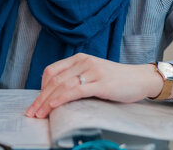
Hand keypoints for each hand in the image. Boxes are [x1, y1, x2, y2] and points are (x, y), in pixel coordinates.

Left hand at [25, 53, 163, 118]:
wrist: (141, 78)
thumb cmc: (117, 80)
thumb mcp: (93, 74)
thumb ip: (77, 78)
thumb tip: (57, 94)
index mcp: (79, 58)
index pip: (51, 71)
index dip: (41, 87)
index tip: (37, 101)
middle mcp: (83, 62)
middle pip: (54, 79)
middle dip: (39, 98)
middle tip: (31, 112)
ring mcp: (92, 71)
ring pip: (61, 85)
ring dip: (46, 101)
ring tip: (39, 114)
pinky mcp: (101, 83)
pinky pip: (75, 90)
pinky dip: (61, 98)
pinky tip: (53, 106)